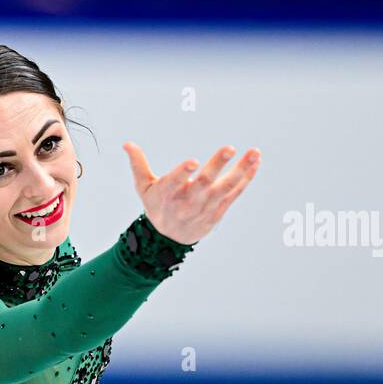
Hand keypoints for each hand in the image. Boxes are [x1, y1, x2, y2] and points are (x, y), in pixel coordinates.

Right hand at [122, 142, 260, 243]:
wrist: (170, 239)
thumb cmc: (156, 206)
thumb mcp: (144, 188)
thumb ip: (138, 165)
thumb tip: (127, 144)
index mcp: (166, 195)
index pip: (174, 182)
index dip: (182, 172)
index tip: (193, 162)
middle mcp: (187, 202)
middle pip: (204, 183)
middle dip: (217, 165)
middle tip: (229, 148)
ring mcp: (205, 207)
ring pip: (225, 188)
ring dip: (241, 170)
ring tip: (254, 152)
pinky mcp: (218, 210)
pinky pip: (234, 193)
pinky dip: (246, 178)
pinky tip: (255, 163)